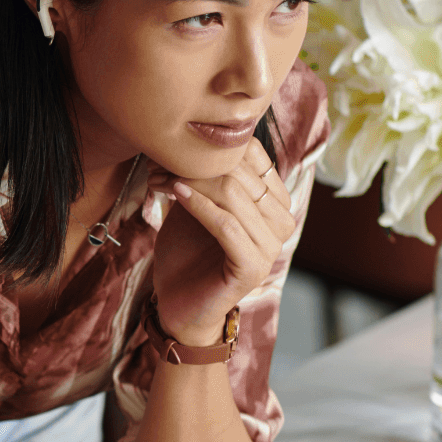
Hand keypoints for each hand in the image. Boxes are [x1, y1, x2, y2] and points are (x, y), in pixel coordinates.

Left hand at [151, 140, 294, 346]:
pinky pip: (227, 227)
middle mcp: (282, 221)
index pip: (255, 157)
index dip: (216, 147)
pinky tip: (175, 193)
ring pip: (235, 197)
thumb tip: (185, 137)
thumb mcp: (194, 205)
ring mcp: (271, 247)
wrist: (178, 304)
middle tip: (159, 164)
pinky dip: (200, 206)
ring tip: (162, 178)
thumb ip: (201, 176)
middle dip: (198, 166)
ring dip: (192, 183)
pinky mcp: (253, 268)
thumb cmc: (187, 253)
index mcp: (274, 202)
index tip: (173, 148)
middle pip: (243, 175)